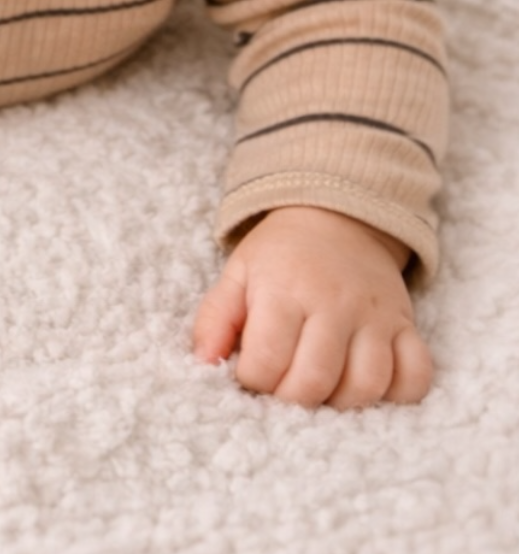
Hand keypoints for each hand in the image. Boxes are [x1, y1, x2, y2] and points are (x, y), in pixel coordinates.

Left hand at [192, 206, 432, 408]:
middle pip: (315, 380)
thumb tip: (204, 364)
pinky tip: (372, 389)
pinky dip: (399, 395)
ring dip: (341, 405)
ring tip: (322, 392)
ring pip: (367, 385)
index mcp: (284, 290)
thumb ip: (215, 318)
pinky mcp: (405, 325)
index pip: (267, 360)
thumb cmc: (280, 255)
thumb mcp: (238, 273)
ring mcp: (374, 316)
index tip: (251, 375)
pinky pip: (416, 375)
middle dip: (293, 402)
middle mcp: (333, 303)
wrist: (336, 215)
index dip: (253, 382)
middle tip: (285, 390)